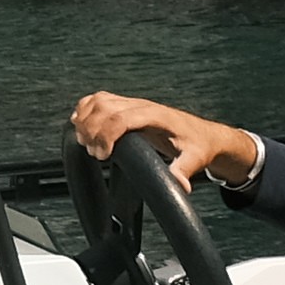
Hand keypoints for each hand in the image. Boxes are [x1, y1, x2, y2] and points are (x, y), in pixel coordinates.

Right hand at [69, 91, 261, 191]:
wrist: (202, 134)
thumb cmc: (198, 144)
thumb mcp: (195, 159)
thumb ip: (184, 170)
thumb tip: (179, 185)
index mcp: (156, 116)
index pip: (121, 117)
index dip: (105, 135)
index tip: (101, 154)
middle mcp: (142, 106)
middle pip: (104, 107)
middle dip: (91, 129)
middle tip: (94, 152)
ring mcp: (133, 104)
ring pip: (99, 101)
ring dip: (85, 119)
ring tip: (86, 141)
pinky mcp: (127, 107)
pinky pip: (99, 100)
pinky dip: (85, 110)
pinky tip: (82, 124)